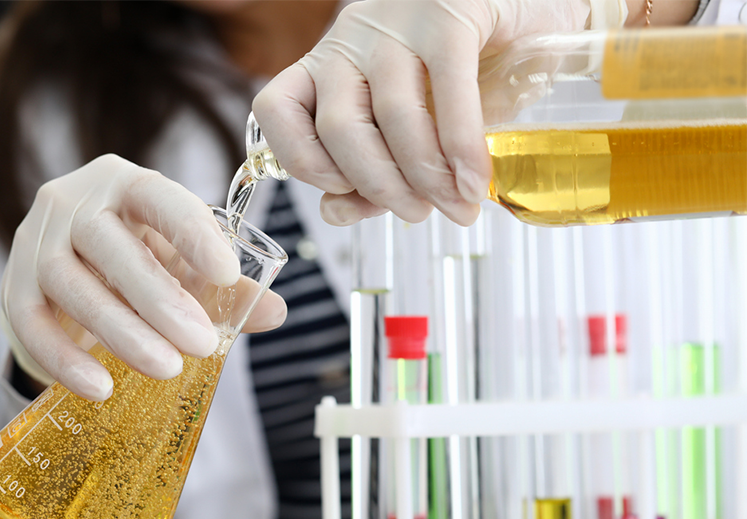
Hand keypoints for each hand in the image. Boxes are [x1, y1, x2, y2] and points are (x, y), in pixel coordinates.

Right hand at [1, 154, 286, 400]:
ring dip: (119, 332)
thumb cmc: (136, 258)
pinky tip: (100, 389)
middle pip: (108, 244)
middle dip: (158, 299)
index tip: (227, 274)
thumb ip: (224, 288)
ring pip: (68, 284)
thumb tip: (276, 313)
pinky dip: (64, 359)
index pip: (158, 197)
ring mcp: (35, 241)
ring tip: (165, 369)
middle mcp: (73, 201)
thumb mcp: (179, 262)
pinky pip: (30, 322)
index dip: (192, 234)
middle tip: (200, 344)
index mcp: (125, 183)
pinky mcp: (12, 285)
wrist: (66, 268)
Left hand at [252, 0, 626, 226]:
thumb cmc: (462, 75)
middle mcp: (350, 40)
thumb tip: (334, 211)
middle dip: (381, 187)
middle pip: (339, 128)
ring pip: (392, 116)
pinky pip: (449, 91)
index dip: (303, 162)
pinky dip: (461, 147)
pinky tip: (474, 179)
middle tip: (418, 214)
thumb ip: (368, 173)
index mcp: (326, 64)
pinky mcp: (451, 14)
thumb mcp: (408, 129)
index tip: (344, 192)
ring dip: (427, 176)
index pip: (277, 109)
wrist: (526, 13)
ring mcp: (398, 23)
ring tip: (457, 204)